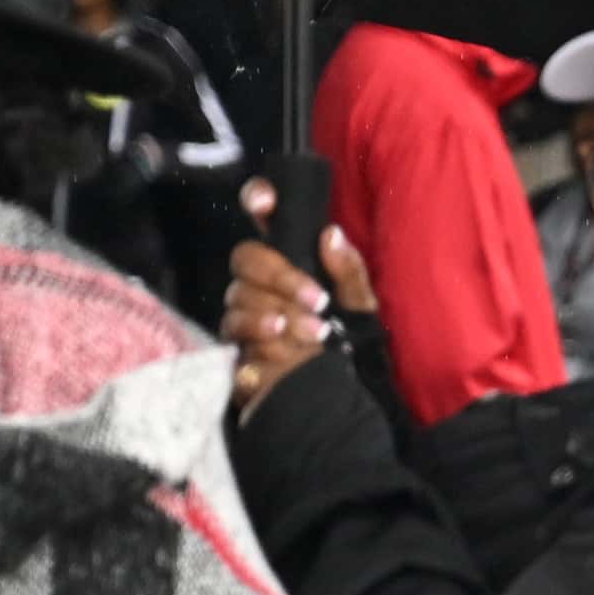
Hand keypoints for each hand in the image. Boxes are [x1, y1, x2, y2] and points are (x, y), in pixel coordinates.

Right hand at [221, 216, 376, 407]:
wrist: (337, 395)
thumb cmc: (349, 341)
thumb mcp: (360, 305)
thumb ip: (349, 270)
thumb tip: (330, 234)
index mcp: (294, 259)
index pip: (266, 217)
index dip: (259, 199)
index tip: (264, 202)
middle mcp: (262, 280)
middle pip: (246, 257)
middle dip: (280, 276)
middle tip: (317, 299)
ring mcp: (244, 309)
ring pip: (240, 294)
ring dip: (279, 310)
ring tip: (315, 331)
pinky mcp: (235, 340)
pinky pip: (233, 326)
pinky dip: (259, 330)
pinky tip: (283, 338)